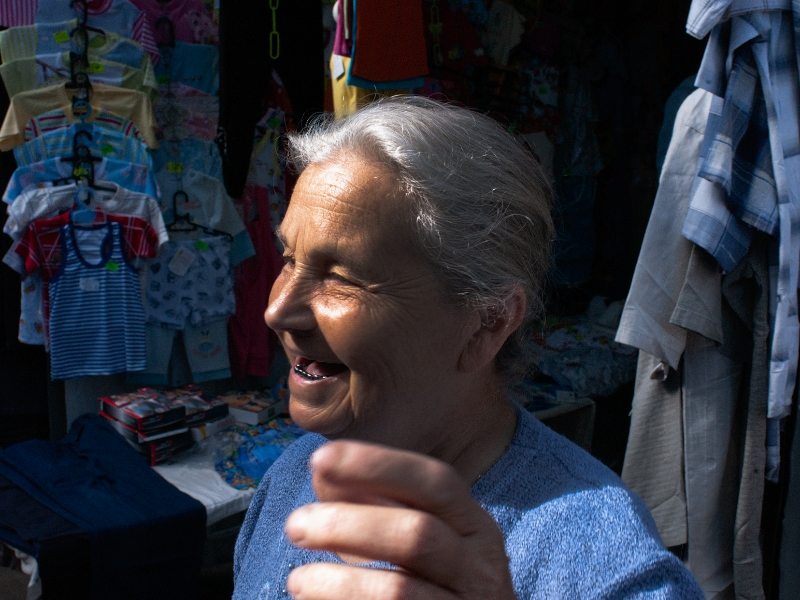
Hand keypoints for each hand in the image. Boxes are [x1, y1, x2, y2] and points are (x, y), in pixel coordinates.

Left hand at [284, 440, 517, 599]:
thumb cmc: (432, 585)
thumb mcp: (415, 539)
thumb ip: (375, 504)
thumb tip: (324, 473)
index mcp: (474, 525)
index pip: (434, 481)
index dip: (378, 465)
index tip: (319, 458)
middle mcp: (480, 567)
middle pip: (416, 534)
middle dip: (349, 524)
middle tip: (296, 524)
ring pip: (399, 591)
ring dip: (340, 582)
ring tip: (298, 580)